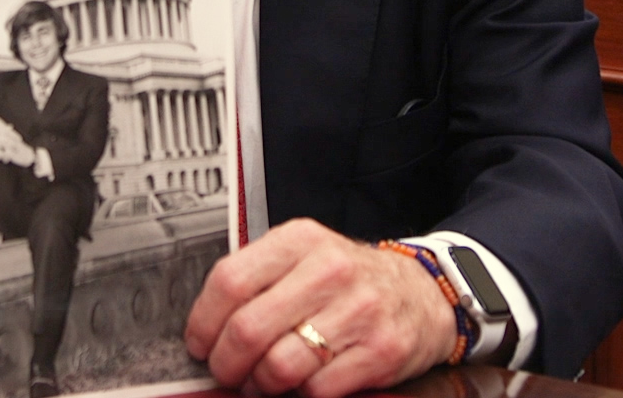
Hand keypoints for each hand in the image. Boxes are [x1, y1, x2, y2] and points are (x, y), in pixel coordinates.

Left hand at [184, 219, 455, 397]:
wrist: (422, 294)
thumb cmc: (350, 281)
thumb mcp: (305, 258)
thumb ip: (258, 280)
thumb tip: (206, 328)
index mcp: (300, 240)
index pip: (229, 281)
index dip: (203, 322)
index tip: (200, 343)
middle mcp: (330, 269)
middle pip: (248, 329)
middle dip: (226, 364)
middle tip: (228, 372)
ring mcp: (359, 310)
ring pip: (279, 366)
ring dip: (261, 385)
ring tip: (264, 381)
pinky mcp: (381, 350)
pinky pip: (317, 390)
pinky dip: (302, 394)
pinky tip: (304, 382)